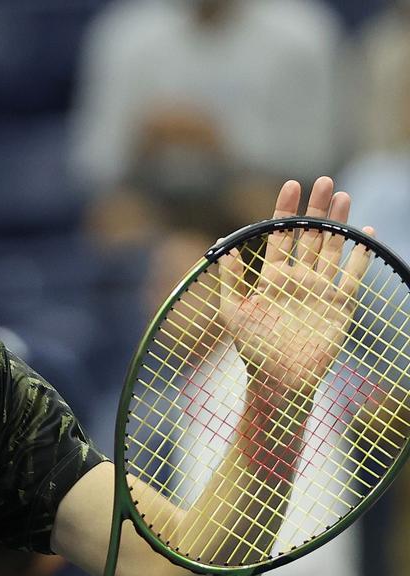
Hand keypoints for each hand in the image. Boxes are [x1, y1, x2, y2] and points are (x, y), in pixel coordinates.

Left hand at [219, 176, 371, 395]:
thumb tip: (224, 248)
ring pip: (331, 248)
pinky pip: (353, 275)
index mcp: (271, 277)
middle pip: (309, 235)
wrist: (280, 379)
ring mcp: (319, 289)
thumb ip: (229, 279)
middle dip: (316, 209)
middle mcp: (297, 279)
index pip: (280, 236)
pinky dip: (359, 256)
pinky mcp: (339, 304)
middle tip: (324, 181)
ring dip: (337, 223)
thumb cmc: (252, 348)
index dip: (285, 210)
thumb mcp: (232, 312)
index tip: (291, 185)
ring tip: (342, 197)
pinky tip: (366, 235)